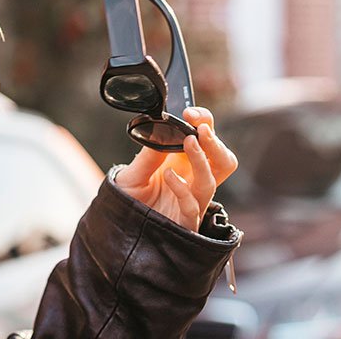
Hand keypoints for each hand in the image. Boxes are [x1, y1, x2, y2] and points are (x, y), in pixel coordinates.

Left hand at [113, 107, 238, 231]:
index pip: (206, 140)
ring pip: (211, 181)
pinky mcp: (185, 222)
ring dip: (202, 160)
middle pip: (223, 161)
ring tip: (188, 142)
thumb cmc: (127, 199)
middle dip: (216, 143)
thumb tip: (160, 129)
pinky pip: (192, 206)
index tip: (191, 113)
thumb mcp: (132, 173)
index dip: (205, 123)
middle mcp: (191, 181)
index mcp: (183, 163)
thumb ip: (148, 154)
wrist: (117, 227)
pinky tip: (167, 175)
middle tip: (201, 128)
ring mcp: (191, 202)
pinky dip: (182, 188)